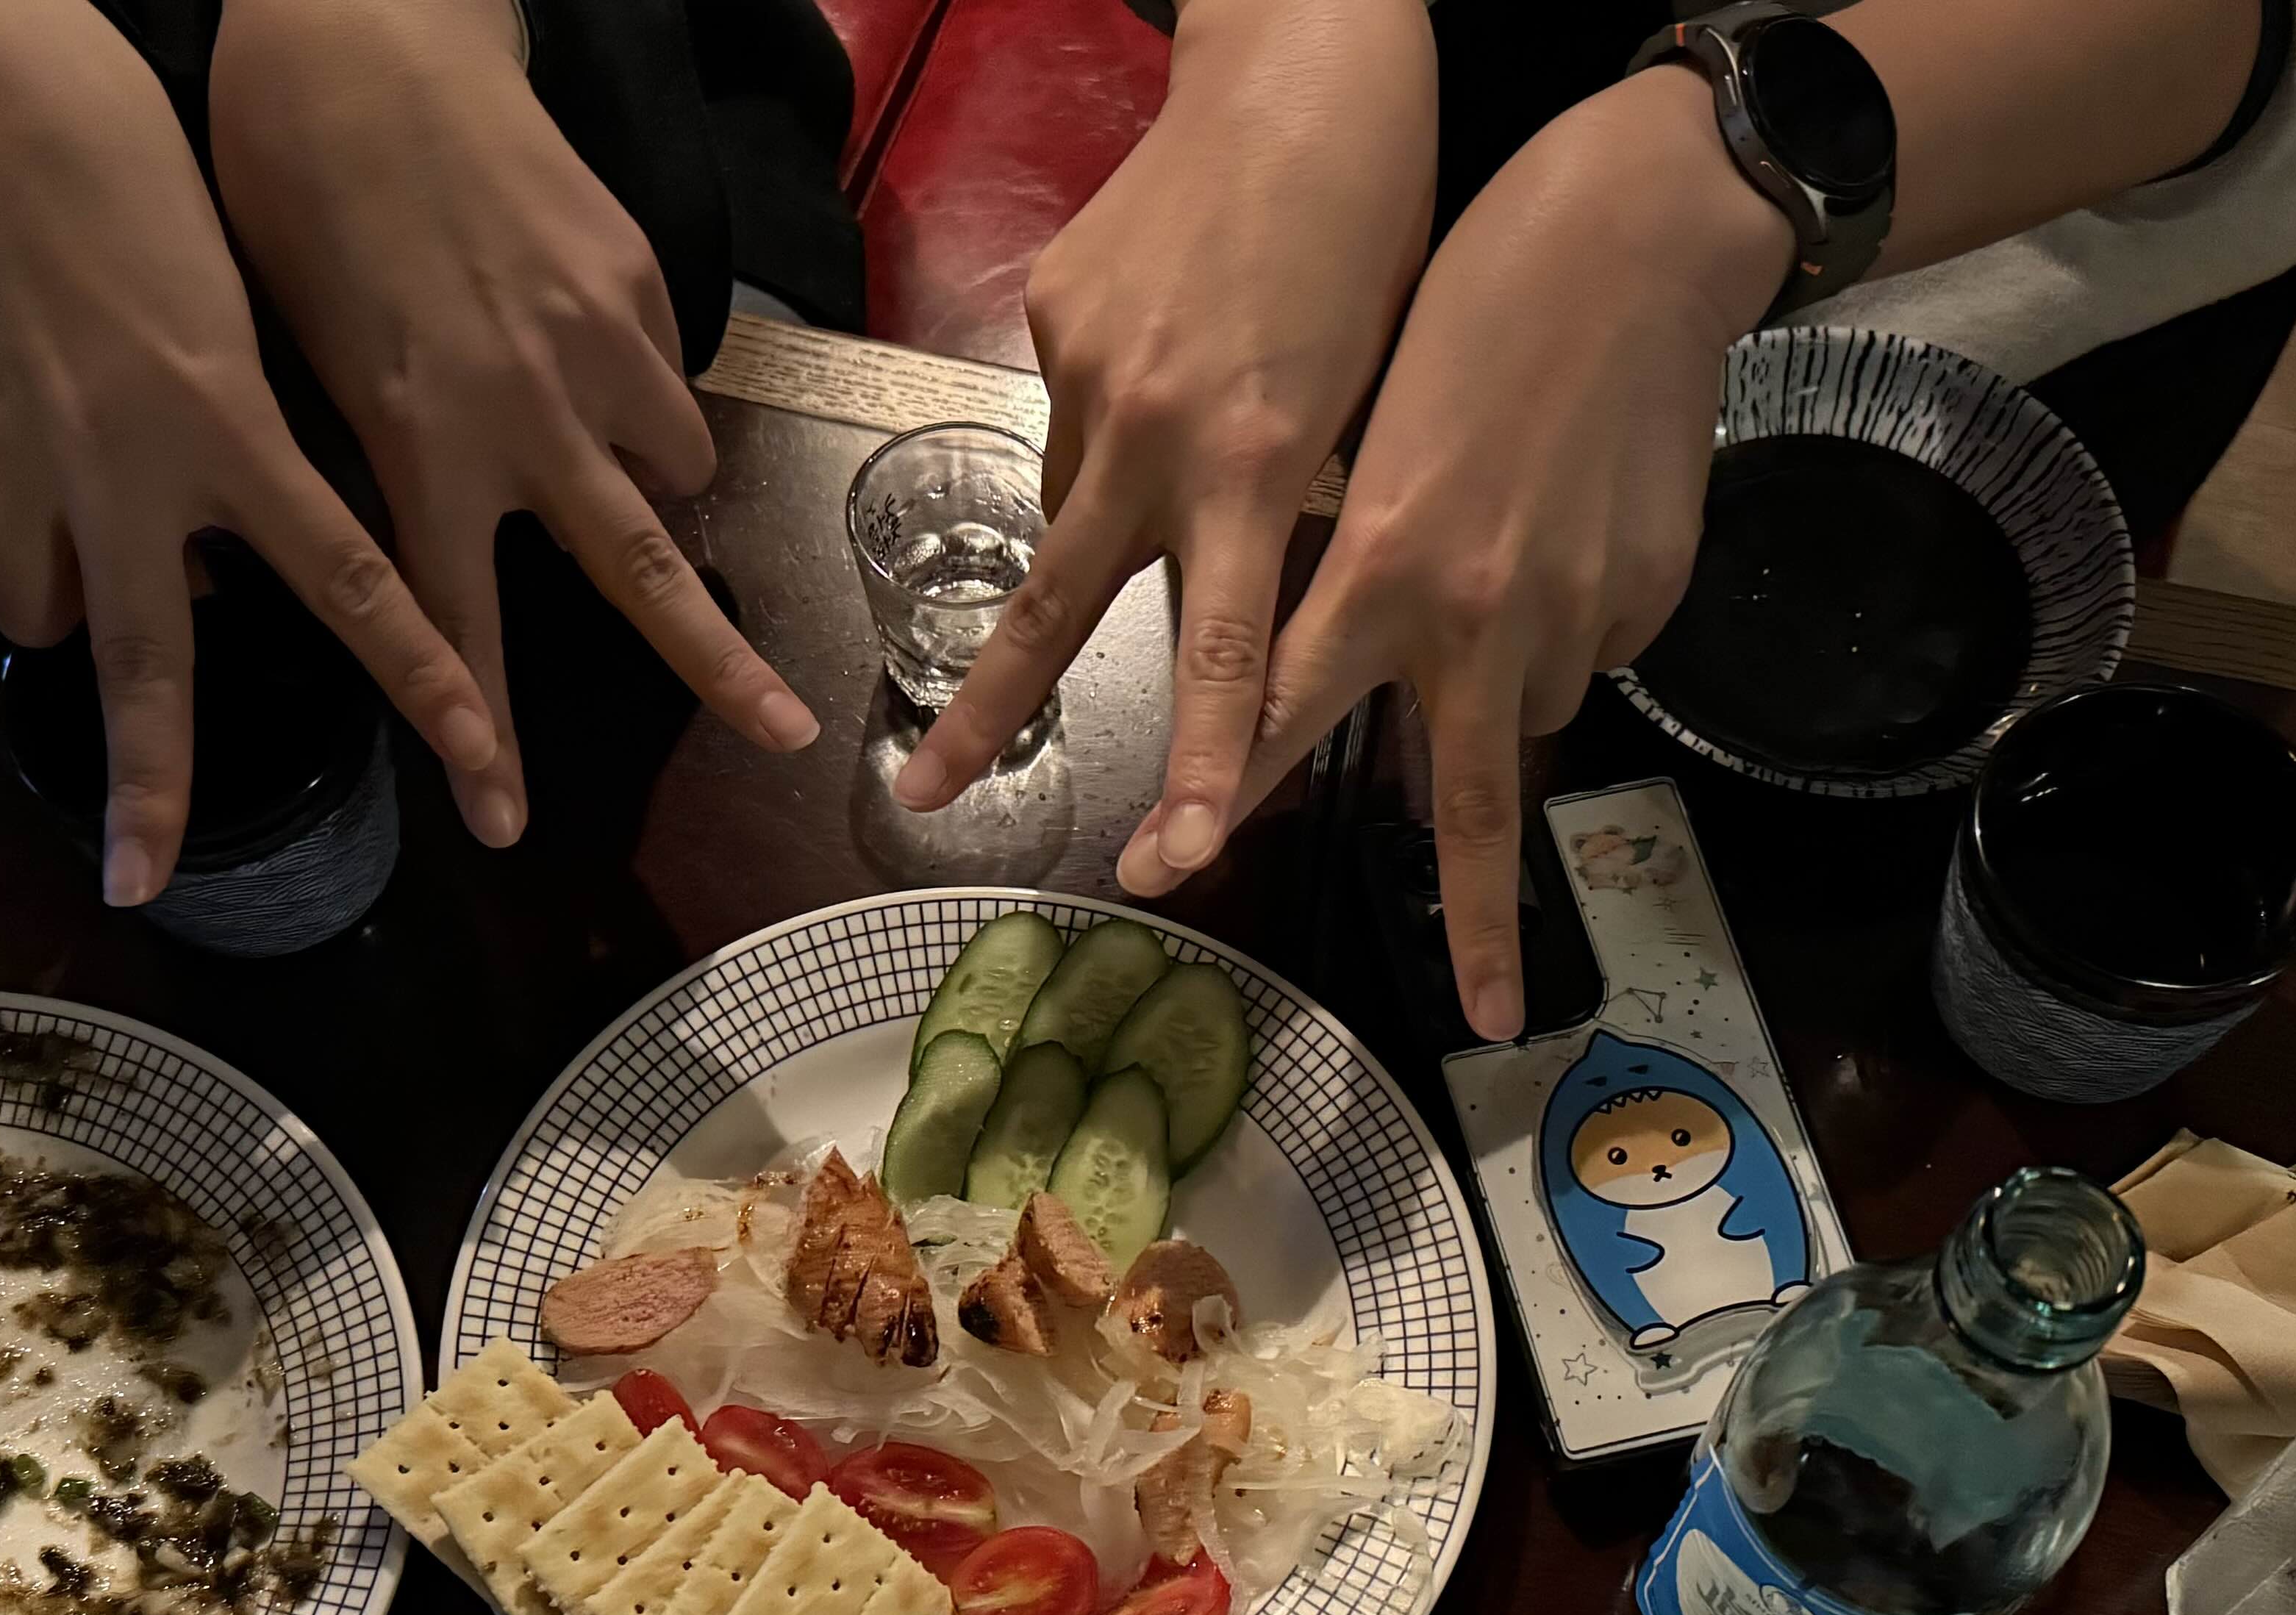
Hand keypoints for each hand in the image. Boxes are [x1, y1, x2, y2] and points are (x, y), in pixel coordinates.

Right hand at [0, 0, 494, 903]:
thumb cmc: (127, 177)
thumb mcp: (225, 316)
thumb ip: (238, 455)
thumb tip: (223, 575)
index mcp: (232, 421)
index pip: (357, 584)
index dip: (430, 686)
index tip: (481, 777)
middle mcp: (127, 461)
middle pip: (155, 657)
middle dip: (156, 781)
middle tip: (147, 883)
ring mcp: (12, 460)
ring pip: (43, 617)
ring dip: (64, 625)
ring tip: (73, 572)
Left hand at [212, 0, 818, 846]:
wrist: (367, 35)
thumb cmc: (291, 187)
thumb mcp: (297, 353)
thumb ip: (364, 464)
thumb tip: (381, 551)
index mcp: (423, 439)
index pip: (457, 624)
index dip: (479, 733)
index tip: (503, 822)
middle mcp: (529, 407)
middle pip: (644, 574)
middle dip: (721, 668)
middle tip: (792, 738)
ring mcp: (601, 342)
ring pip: (671, 467)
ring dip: (653, 494)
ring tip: (610, 476)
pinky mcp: (639, 280)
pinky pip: (663, 375)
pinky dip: (638, 392)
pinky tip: (578, 353)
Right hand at [886, 0, 1434, 858]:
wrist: (1304, 78)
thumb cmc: (1374, 240)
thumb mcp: (1367, 402)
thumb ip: (1297, 511)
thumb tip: (1256, 591)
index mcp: (1255, 463)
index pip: (1222, 654)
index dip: (1199, 767)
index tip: (1171, 856)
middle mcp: (1156, 430)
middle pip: (1053, 608)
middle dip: (982, 713)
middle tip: (920, 796)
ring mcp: (1089, 370)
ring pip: (1068, 499)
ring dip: (1098, 527)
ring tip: (1170, 468)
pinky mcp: (1052, 311)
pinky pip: (1068, 407)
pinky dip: (1108, 418)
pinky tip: (1161, 360)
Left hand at [1214, 68, 1789, 1037]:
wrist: (1629, 246)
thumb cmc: (1467, 314)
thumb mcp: (1372, 447)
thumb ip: (1357, 571)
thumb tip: (1368, 661)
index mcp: (1377, 567)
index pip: (1279, 712)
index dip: (1213, 798)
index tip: (1162, 873)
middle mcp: (1477, 613)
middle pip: (1469, 801)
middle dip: (1482, 922)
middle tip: (1495, 1015)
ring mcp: (1576, 614)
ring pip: (1529, 705)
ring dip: (1505, 678)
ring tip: (1507, 559)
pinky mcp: (1647, 597)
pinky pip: (1594, 645)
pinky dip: (1570, 619)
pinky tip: (1570, 528)